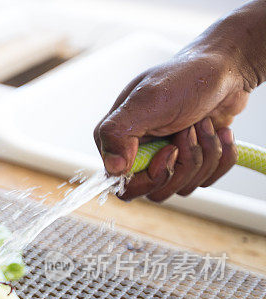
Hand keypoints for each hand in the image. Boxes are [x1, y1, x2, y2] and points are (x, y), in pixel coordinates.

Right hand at [95, 48, 249, 200]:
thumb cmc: (185, 78)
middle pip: (156, 189)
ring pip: (182, 187)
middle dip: (183, 163)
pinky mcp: (189, 161)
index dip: (151, 175)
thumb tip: (112, 167)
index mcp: (118, 140)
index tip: (170, 149)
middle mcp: (138, 153)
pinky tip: (219, 132)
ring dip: (204, 155)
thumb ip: (117, 133)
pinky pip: (205, 180)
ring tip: (204, 124)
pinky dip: (221, 157)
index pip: (124, 185)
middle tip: (189, 131)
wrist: (226, 69)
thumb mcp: (146, 100)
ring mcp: (164, 159)